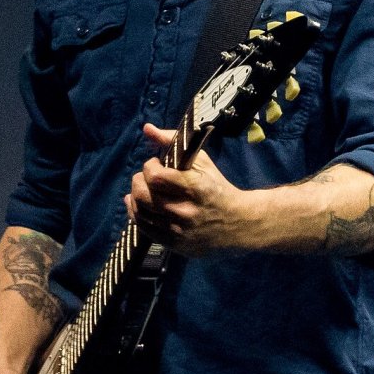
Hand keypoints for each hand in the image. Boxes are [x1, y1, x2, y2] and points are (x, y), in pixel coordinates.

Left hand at [124, 123, 256, 256]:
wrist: (238, 224)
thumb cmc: (217, 188)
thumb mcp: (201, 162)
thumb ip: (172, 142)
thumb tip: (147, 129)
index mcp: (195, 188)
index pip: (155, 177)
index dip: (149, 167)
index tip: (155, 164)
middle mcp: (185, 211)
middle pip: (143, 195)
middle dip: (138, 181)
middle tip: (145, 177)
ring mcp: (178, 230)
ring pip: (140, 212)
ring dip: (135, 197)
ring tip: (143, 190)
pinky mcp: (174, 244)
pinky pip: (144, 228)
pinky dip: (137, 214)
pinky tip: (140, 205)